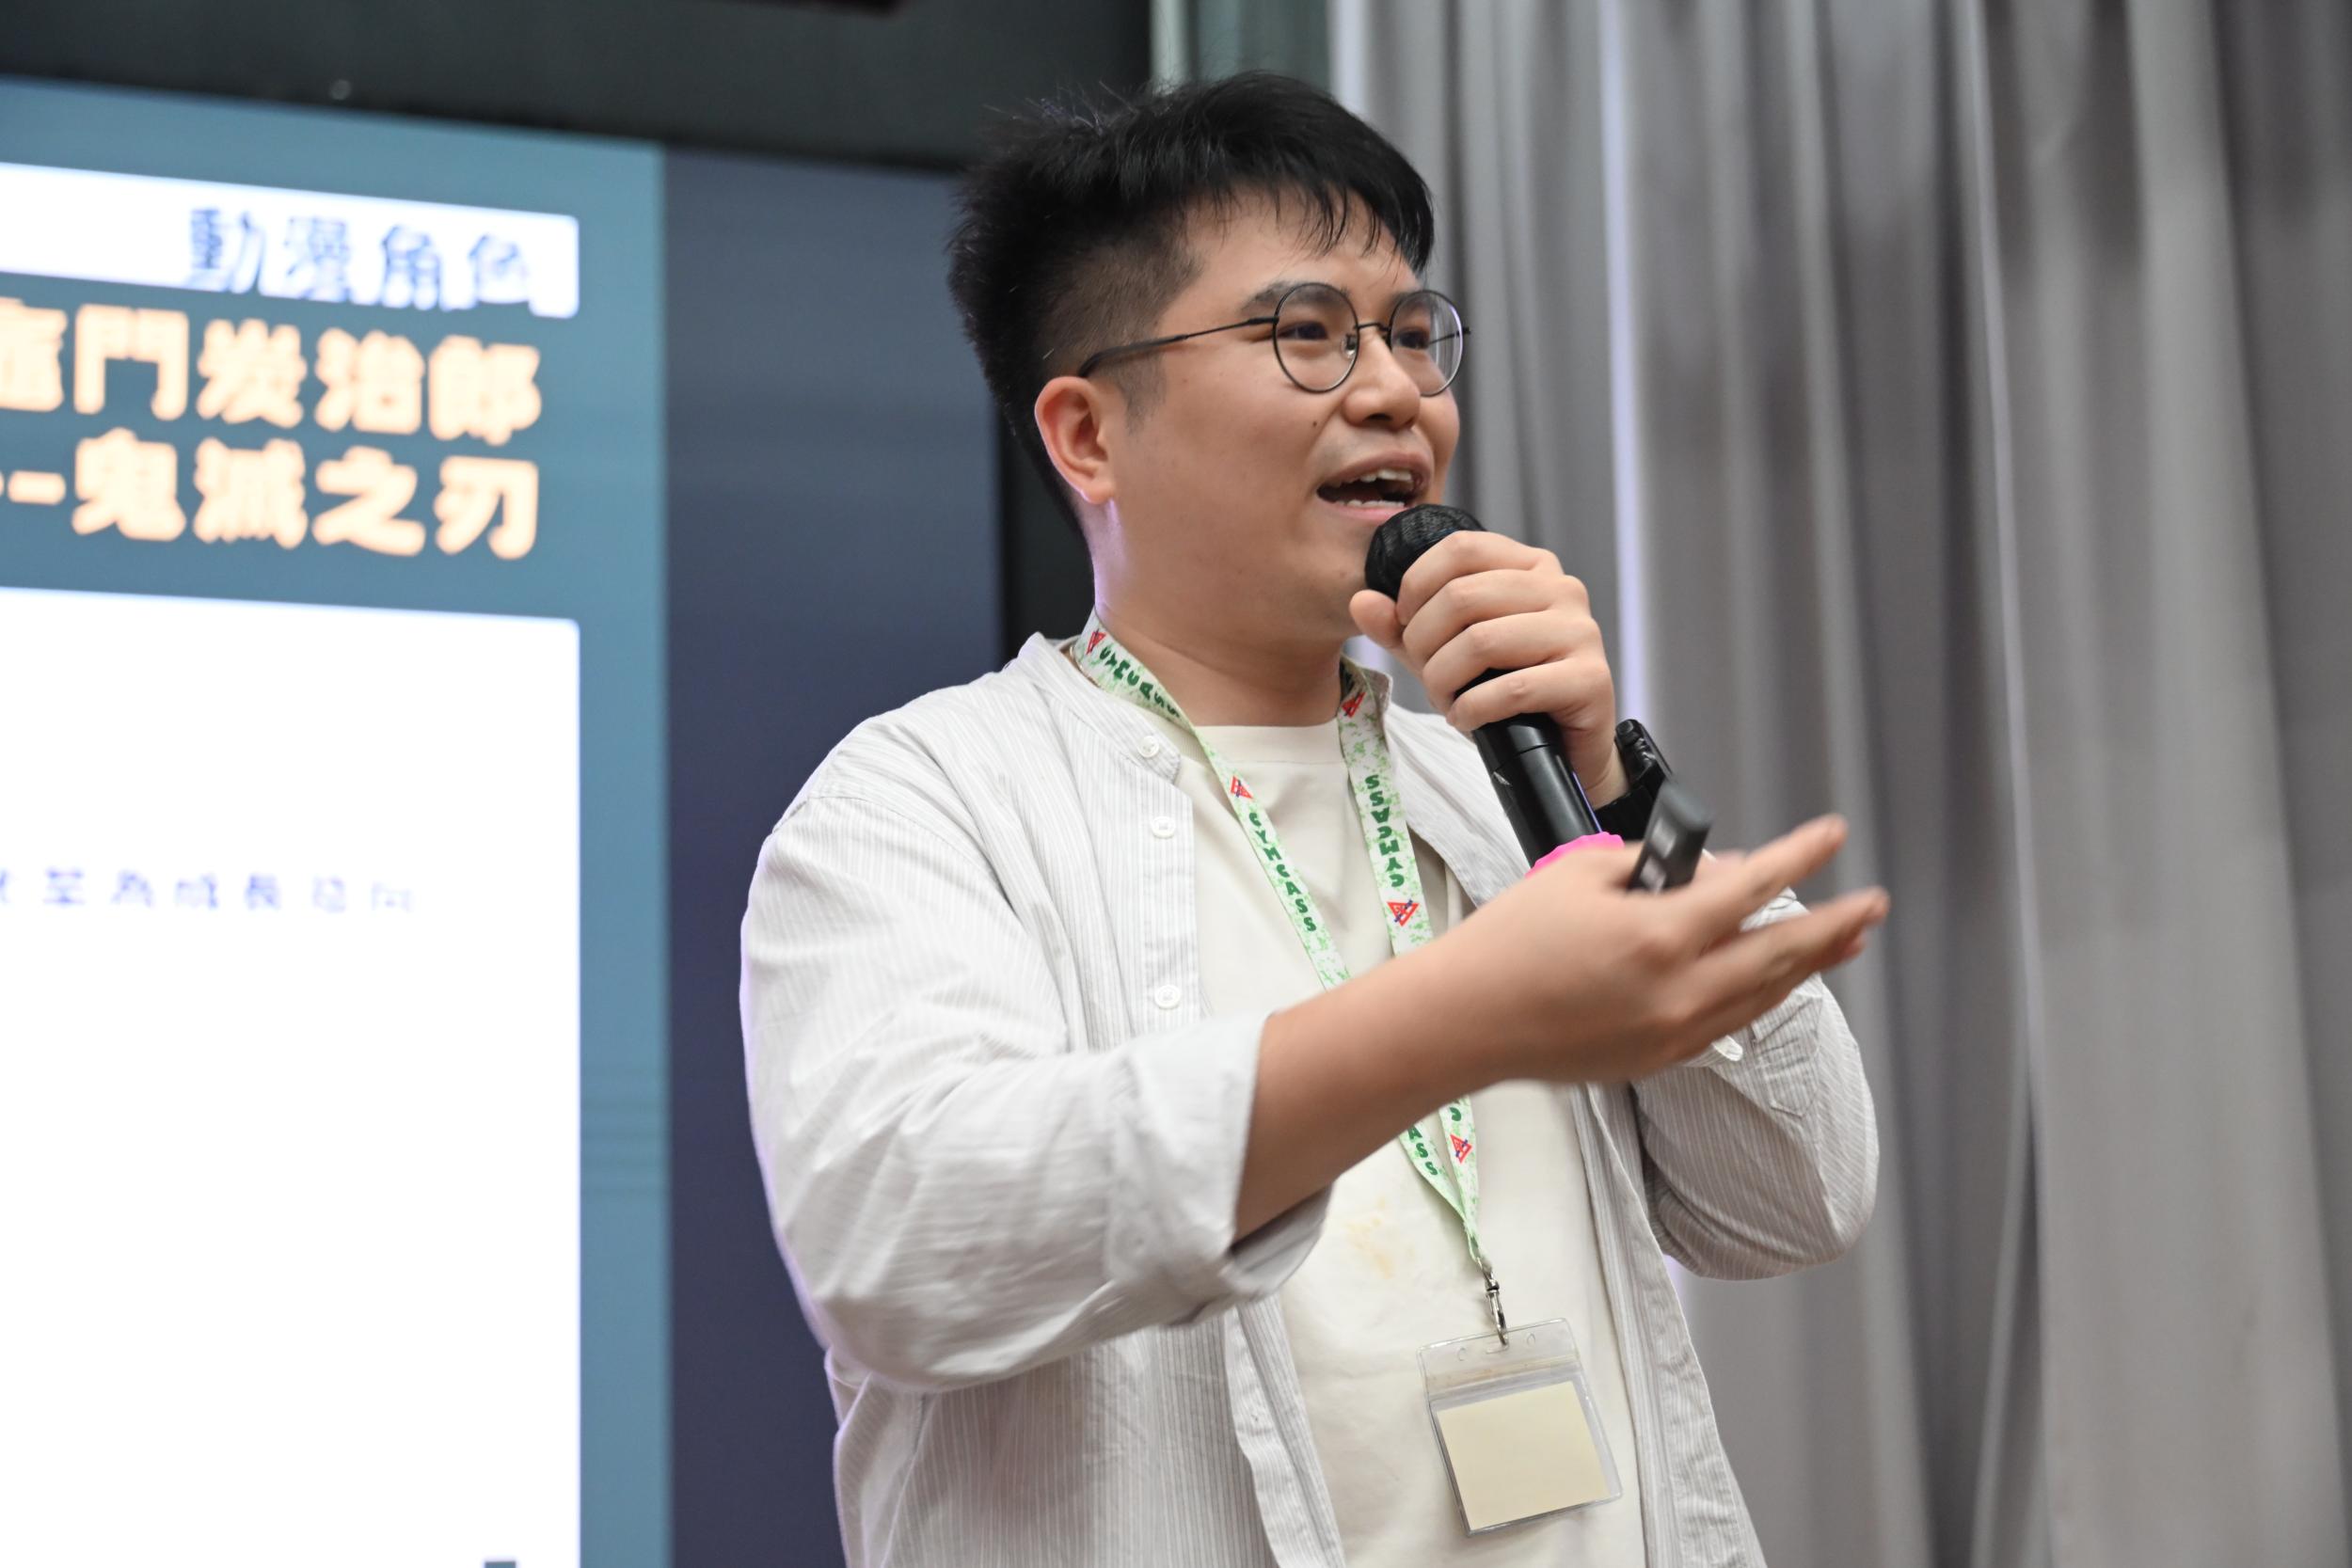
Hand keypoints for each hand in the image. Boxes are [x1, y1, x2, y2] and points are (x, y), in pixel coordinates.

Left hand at [1349, 529, 1626, 804]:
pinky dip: (1473, 710)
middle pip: (1463, 596)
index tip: (1407, 626)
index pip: (1460, 548)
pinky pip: (1513, 689)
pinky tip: (1467, 719)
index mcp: (1530, 566)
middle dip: (1425, 644)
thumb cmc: (1505, 690)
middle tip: (1426, 676)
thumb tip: (1361, 601)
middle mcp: (1561, 589)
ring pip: (1482, 641)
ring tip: (1446, 701)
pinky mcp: (1590, 678)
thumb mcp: (1445, 651)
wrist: (1563, 748)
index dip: (1416, 586)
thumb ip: (1403, 627)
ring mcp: (1581, 631)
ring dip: (1445, 680)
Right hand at [1407, 815, 1887, 1084]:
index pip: (1754, 886)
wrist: (1468, 1019)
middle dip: (1835, 925)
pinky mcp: (1659, 1057)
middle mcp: (1680, 989)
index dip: (1801, 855)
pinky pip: (1730, 1021)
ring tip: (1844, 942)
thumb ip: (1651, 867)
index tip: (1833, 834)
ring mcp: (1674, 1031)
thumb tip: (1706, 874)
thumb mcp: (1579, 872)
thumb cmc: (1510, 942)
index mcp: (1660, 934)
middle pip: (1781, 952)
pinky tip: (1773, 981)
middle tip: (1873, 905)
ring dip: (1809, 964)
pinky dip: (1760, 995)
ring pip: (1764, 994)